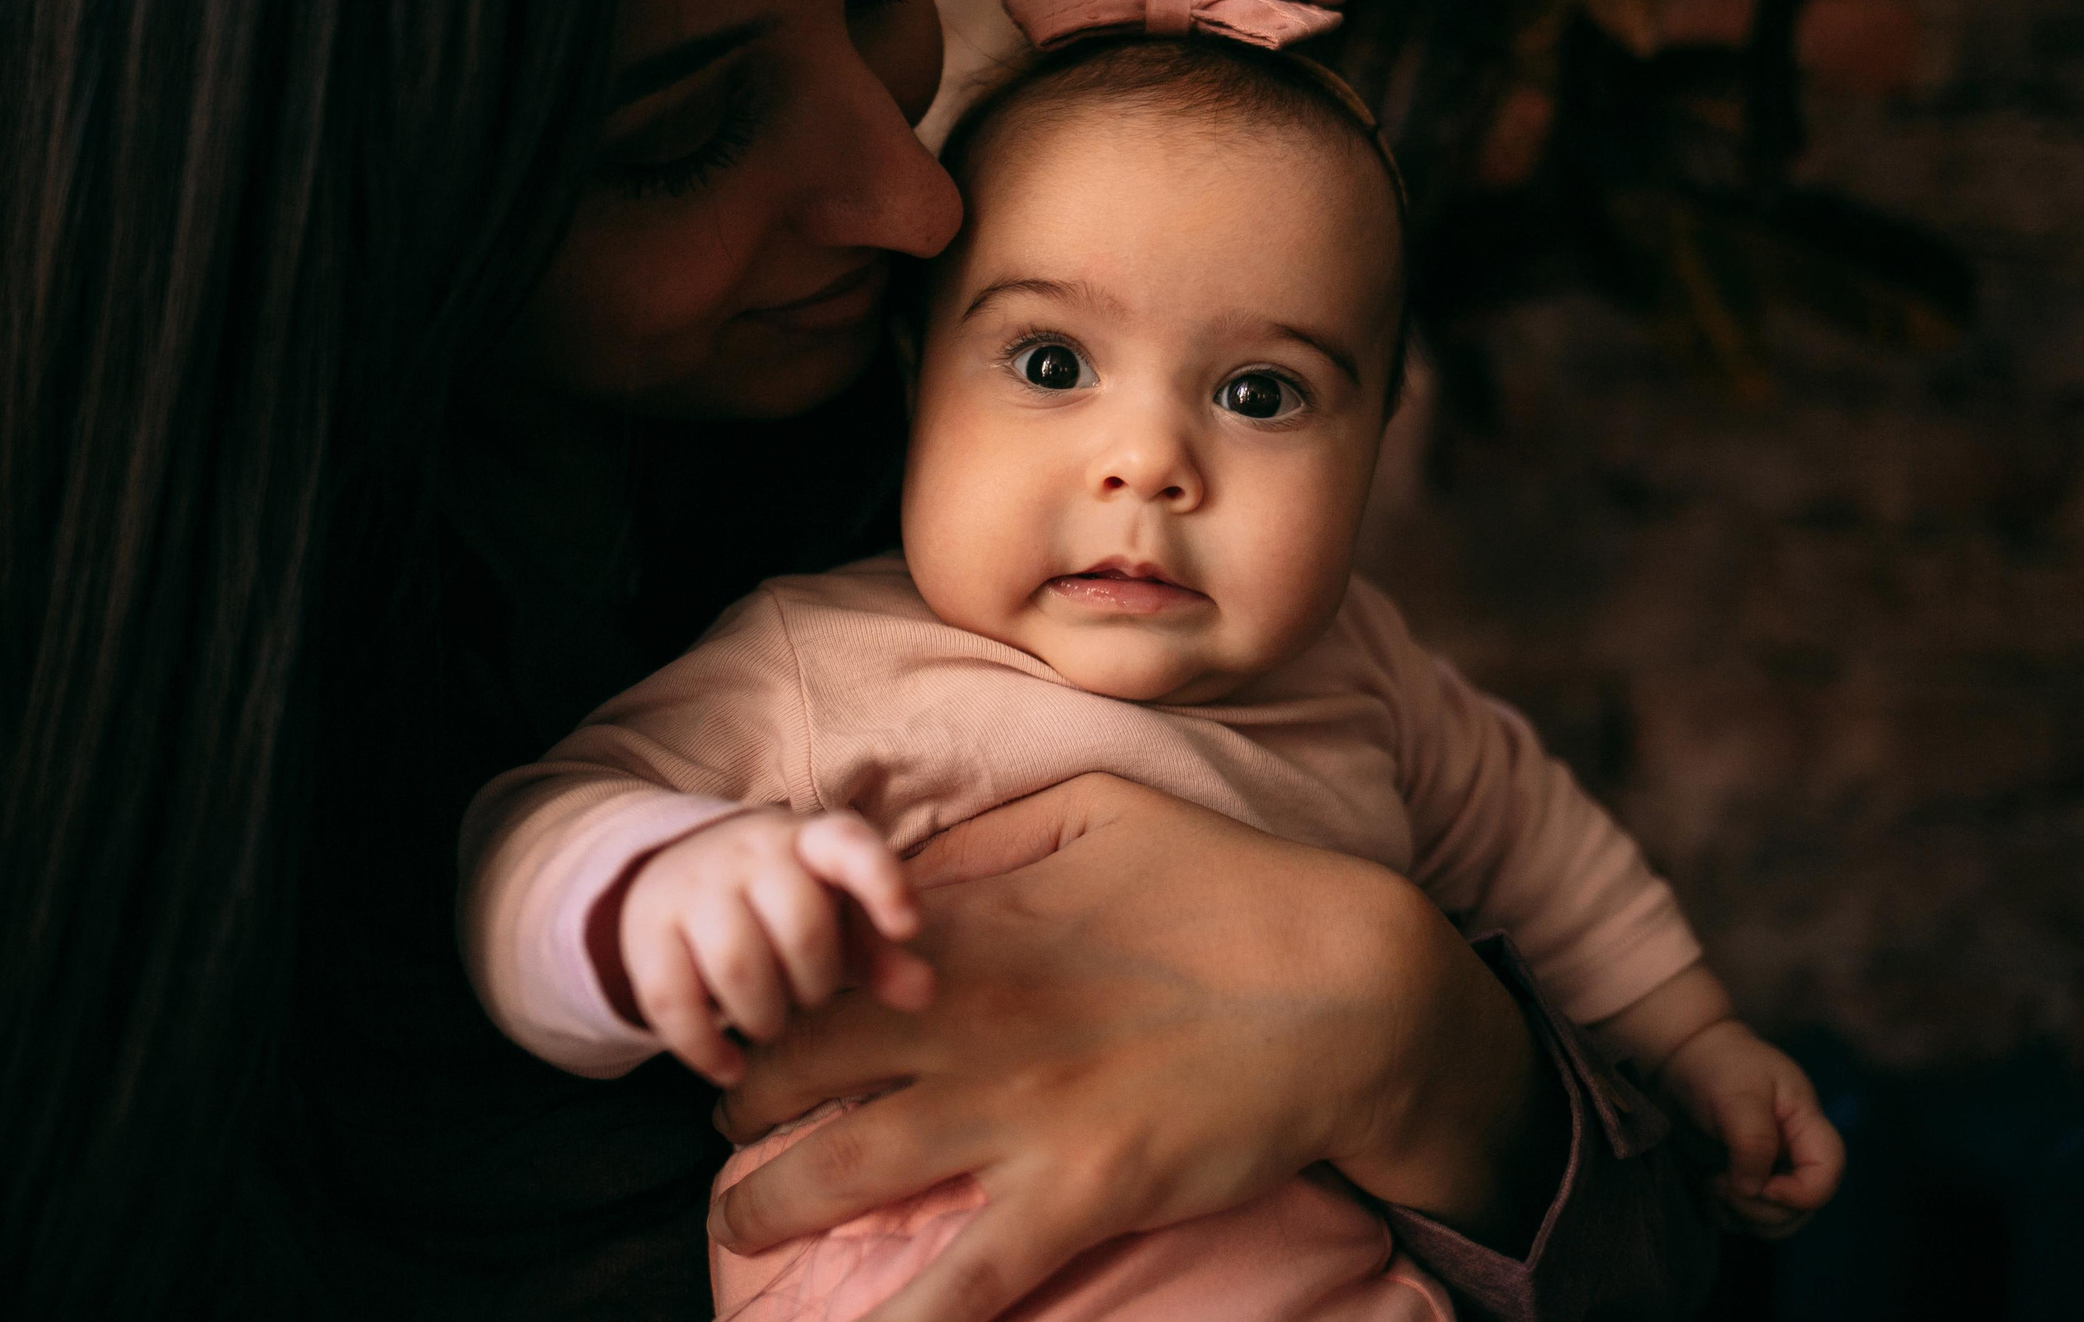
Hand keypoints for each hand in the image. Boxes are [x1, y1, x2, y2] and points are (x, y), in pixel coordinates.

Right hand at [617, 808, 932, 1086]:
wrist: (679, 871)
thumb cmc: (784, 905)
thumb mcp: (839, 919)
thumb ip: (883, 955)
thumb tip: (925, 993)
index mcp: (811, 842)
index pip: (850, 844)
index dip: (883, 882)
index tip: (909, 925)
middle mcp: (751, 853)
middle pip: (800, 924)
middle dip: (815, 982)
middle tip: (810, 996)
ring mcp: (694, 888)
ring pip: (736, 966)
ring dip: (764, 1016)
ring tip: (772, 1023)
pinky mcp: (647, 932)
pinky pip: (673, 1001)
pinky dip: (705, 1049)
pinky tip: (731, 1067)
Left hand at [705, 774, 1562, 1321]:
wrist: (1353, 984)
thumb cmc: (1233, 884)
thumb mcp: (1100, 809)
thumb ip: (984, 838)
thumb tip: (899, 873)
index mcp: (973, 926)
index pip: (820, 963)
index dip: (767, 993)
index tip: (751, 1015)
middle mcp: (970, 1021)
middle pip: (800, 1069)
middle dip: (743, 1102)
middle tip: (730, 1124)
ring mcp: (1019, 1114)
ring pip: (842, 1173)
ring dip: (765, 1206)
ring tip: (735, 1228)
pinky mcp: (1078, 1195)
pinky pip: (963, 1282)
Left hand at [1655, 1021, 1844, 1235]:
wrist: (1686, 1059)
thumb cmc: (1720, 1066)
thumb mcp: (1738, 1095)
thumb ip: (1752, 1141)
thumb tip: (1754, 1190)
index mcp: (1808, 1129)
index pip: (1827, 1175)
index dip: (1801, 1194)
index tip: (1761, 1187)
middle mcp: (1795, 1157)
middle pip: (1802, 1210)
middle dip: (1760, 1209)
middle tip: (1721, 1182)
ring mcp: (1772, 1174)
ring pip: (1775, 1223)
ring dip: (1741, 1214)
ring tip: (1712, 1182)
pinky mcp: (1745, 1184)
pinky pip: (1745, 1221)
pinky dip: (1726, 1215)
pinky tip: (1708, 1188)